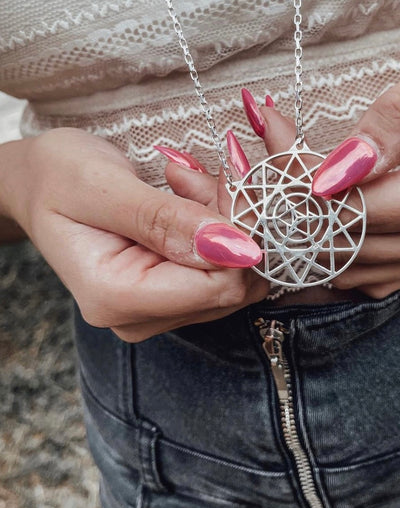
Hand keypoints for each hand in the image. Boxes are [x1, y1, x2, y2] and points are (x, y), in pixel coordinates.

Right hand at [0, 128, 268, 341]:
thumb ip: (165, 220)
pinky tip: (190, 201)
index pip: (217, 288)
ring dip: (226, 223)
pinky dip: (220, 230)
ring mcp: (157, 311)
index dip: (238, 238)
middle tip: (199, 180)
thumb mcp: (102, 186)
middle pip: (231, 286)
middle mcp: (140, 317)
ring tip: (187, 185)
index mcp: (116, 298)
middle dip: (233, 226)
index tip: (225, 185)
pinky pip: (222, 270)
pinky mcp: (171, 297)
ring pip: (233, 276)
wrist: (40, 187)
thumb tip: (235, 249)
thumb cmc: (57, 178)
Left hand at [246, 30, 399, 297]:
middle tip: (264, 174)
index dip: (306, 193)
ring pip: (350, 271)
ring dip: (306, 240)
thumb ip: (394, 122)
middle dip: (296, 214)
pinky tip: (309, 236)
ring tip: (279, 199)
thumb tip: (334, 173)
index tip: (272, 158)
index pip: (357, 211)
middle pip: (348, 245)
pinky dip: (331, 261)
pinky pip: (367, 280)